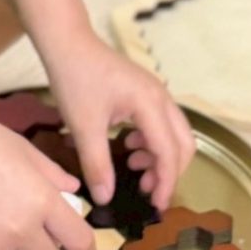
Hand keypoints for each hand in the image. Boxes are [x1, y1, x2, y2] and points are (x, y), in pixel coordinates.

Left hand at [42, 30, 194, 212]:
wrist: (67, 42)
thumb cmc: (75, 78)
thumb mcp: (84, 126)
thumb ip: (97, 164)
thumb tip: (106, 198)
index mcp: (150, 105)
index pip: (169, 153)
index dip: (166, 183)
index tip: (156, 207)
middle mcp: (161, 98)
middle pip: (183, 144)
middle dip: (169, 171)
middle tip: (147, 191)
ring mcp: (156, 93)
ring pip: (174, 134)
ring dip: (160, 157)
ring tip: (134, 168)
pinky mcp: (146, 92)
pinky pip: (161, 124)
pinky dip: (152, 142)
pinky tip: (128, 147)